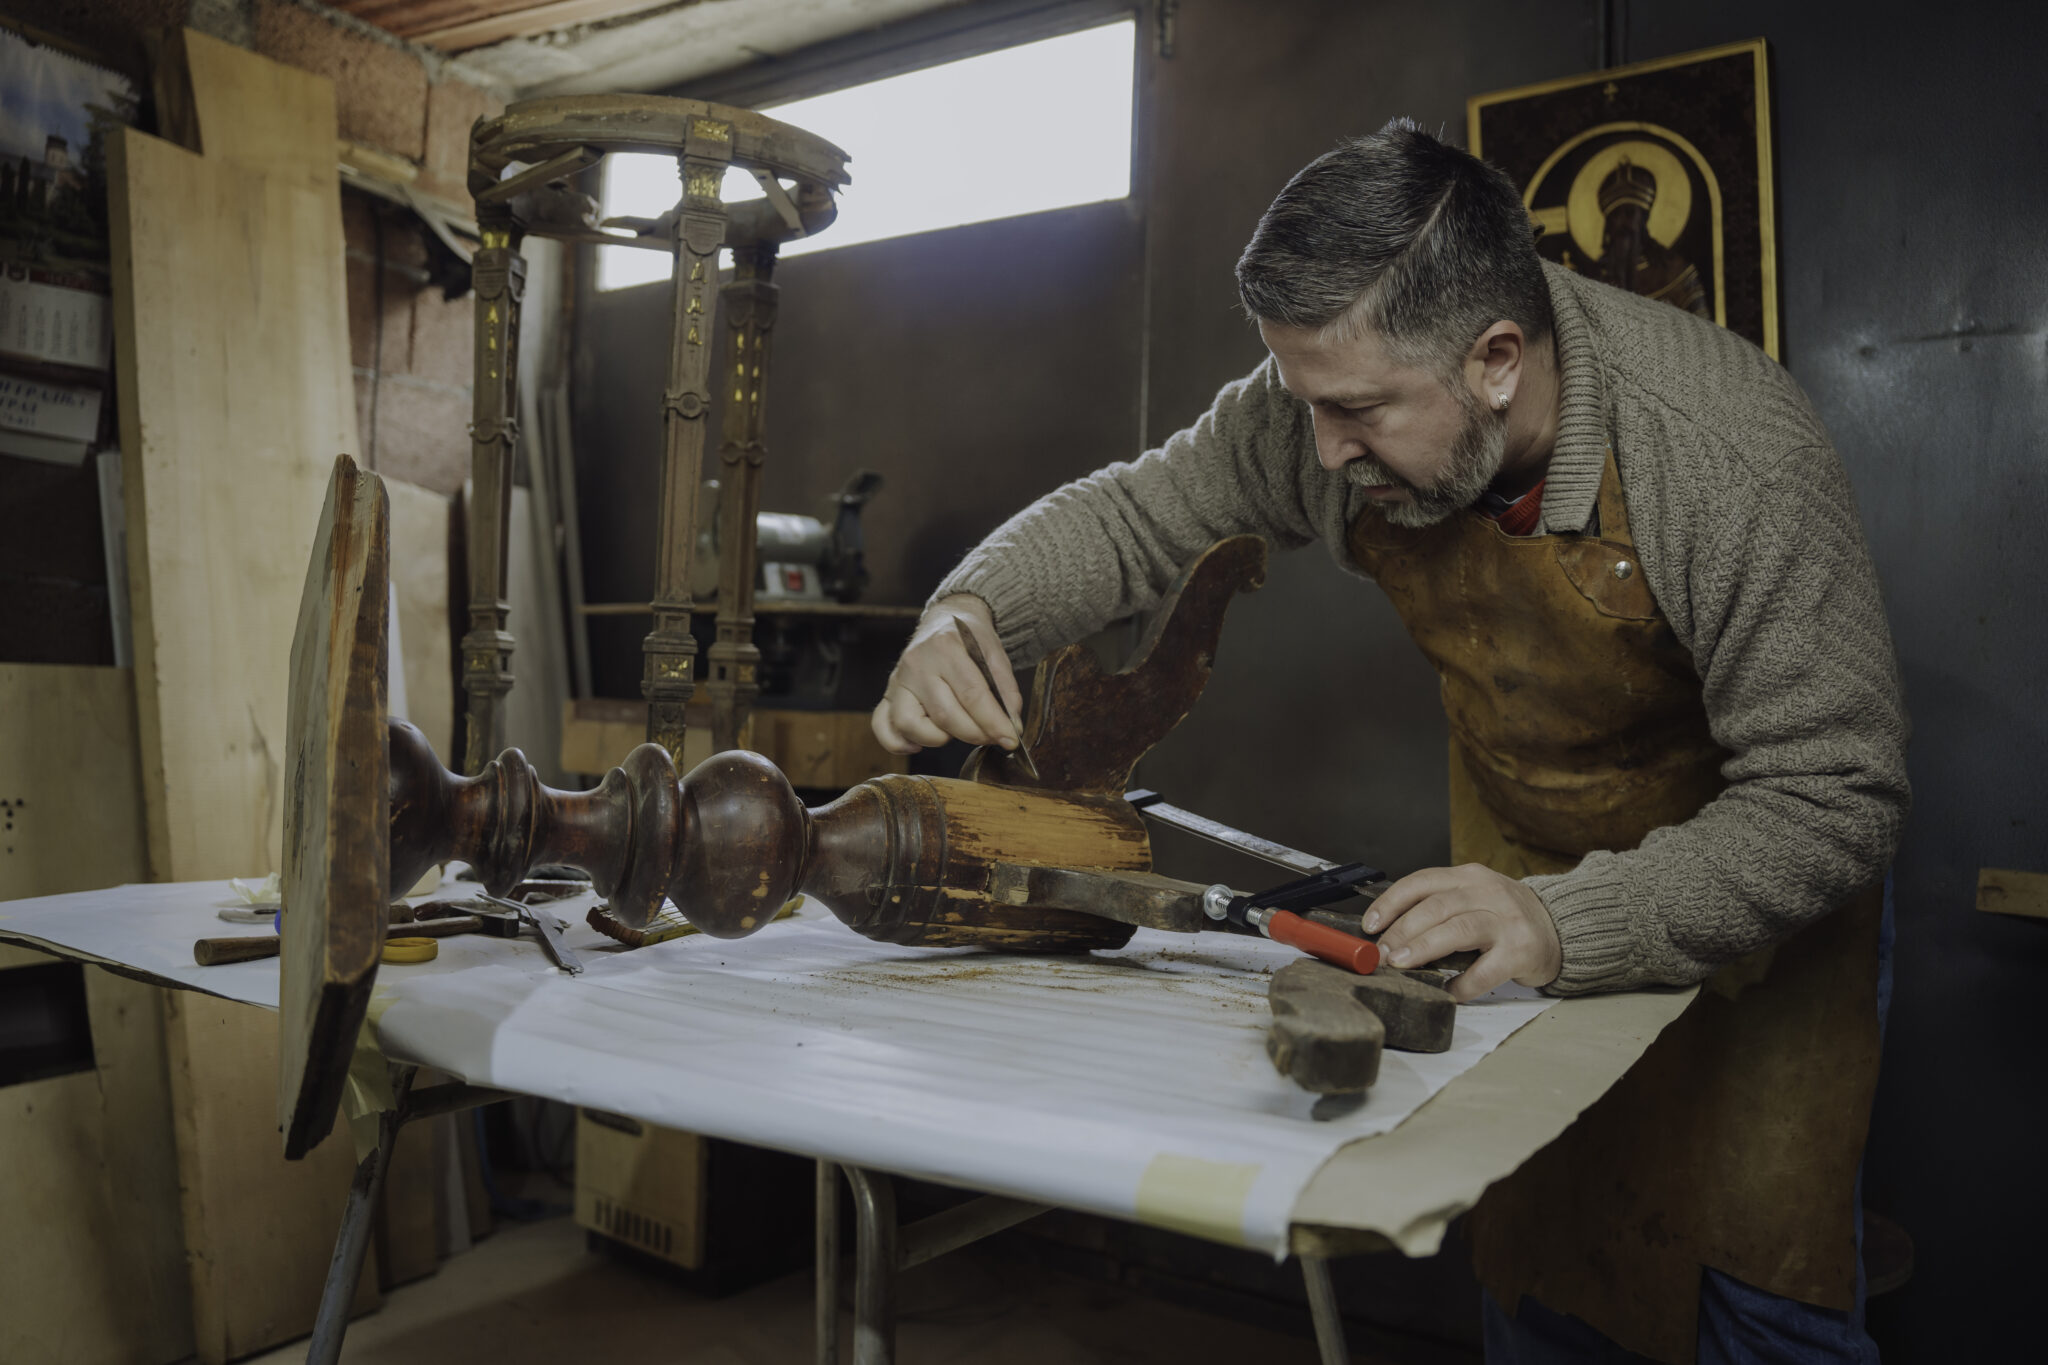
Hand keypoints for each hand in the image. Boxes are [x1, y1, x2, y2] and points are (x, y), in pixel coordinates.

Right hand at [872, 595, 1025, 754]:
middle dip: (974, 734)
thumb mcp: (994, 653)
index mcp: (946, 646)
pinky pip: (882, 726)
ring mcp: (898, 680)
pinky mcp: (888, 694)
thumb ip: (1006, 688)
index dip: (994, 723)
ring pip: (909, 724)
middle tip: (992, 737)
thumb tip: (1011, 724)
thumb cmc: (969, 639)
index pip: (972, 695)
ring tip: (956, 731)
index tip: (1010, 739)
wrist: (942, 620)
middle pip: (945, 714)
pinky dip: (898, 742)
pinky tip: (919, 743)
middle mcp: (917, 663)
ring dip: (938, 739)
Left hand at [1364, 863, 1561, 1001]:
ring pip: (1457, 930)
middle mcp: (1487, 893)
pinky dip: (1461, 984)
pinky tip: (1447, 991)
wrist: (1557, 928)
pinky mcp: (1521, 951)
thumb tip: (1389, 935)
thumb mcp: (1472, 898)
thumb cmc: (1504, 916)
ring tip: (1400, 964)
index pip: (1421, 882)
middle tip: (1380, 953)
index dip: (1391, 903)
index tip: (1370, 925)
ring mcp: (1506, 921)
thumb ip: (1438, 907)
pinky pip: (1484, 971)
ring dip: (1423, 949)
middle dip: (1401, 931)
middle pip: (1435, 907)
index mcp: (1468, 877)